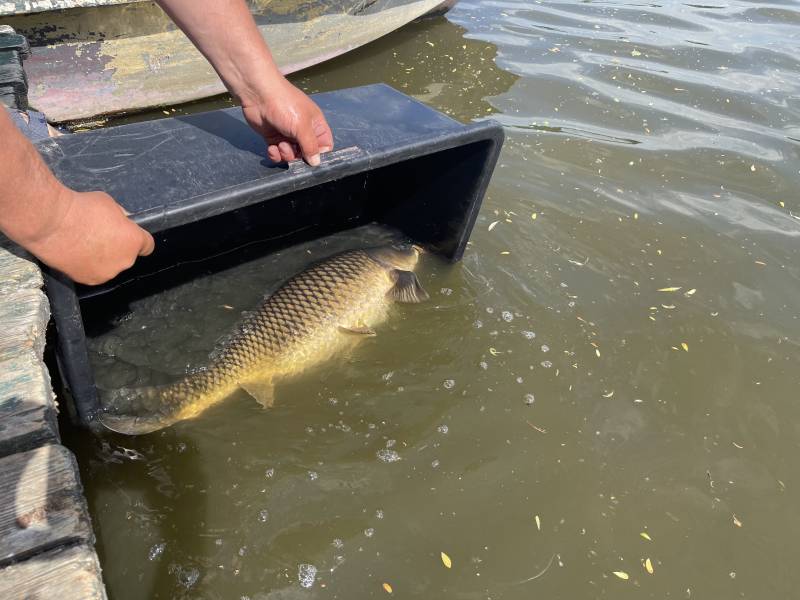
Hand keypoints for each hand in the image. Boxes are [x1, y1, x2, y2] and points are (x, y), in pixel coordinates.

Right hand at [26, 189, 154, 285]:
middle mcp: (125, 261)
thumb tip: (121, 222)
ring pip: (109, 266)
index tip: (128, 236)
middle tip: (98, 236)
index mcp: (134, 241)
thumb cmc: (81, 208)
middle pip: (126, 256)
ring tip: (83, 244)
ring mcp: (106, 273)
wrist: (50, 222)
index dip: (137, 240)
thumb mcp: (109, 204)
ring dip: (102, 258)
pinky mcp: (88, 280)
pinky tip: (74, 253)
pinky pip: (92, 272)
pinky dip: (86, 265)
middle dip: (117, 247)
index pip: (147, 246)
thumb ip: (120, 217)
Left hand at [241, 77, 333, 165]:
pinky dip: (275, 154)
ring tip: (280, 145)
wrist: (258, 95)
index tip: (311, 158)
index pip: (324, 146)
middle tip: (292, 149)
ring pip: (292, 155)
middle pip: (307, 154)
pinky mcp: (273, 138)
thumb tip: (316, 162)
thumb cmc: (285, 105)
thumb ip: (311, 146)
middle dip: (299, 156)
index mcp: (315, 125)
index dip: (319, 154)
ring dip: (286, 154)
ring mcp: (288, 135)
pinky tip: (272, 148)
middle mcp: (303, 131)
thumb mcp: (302, 126)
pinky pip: (278, 154)